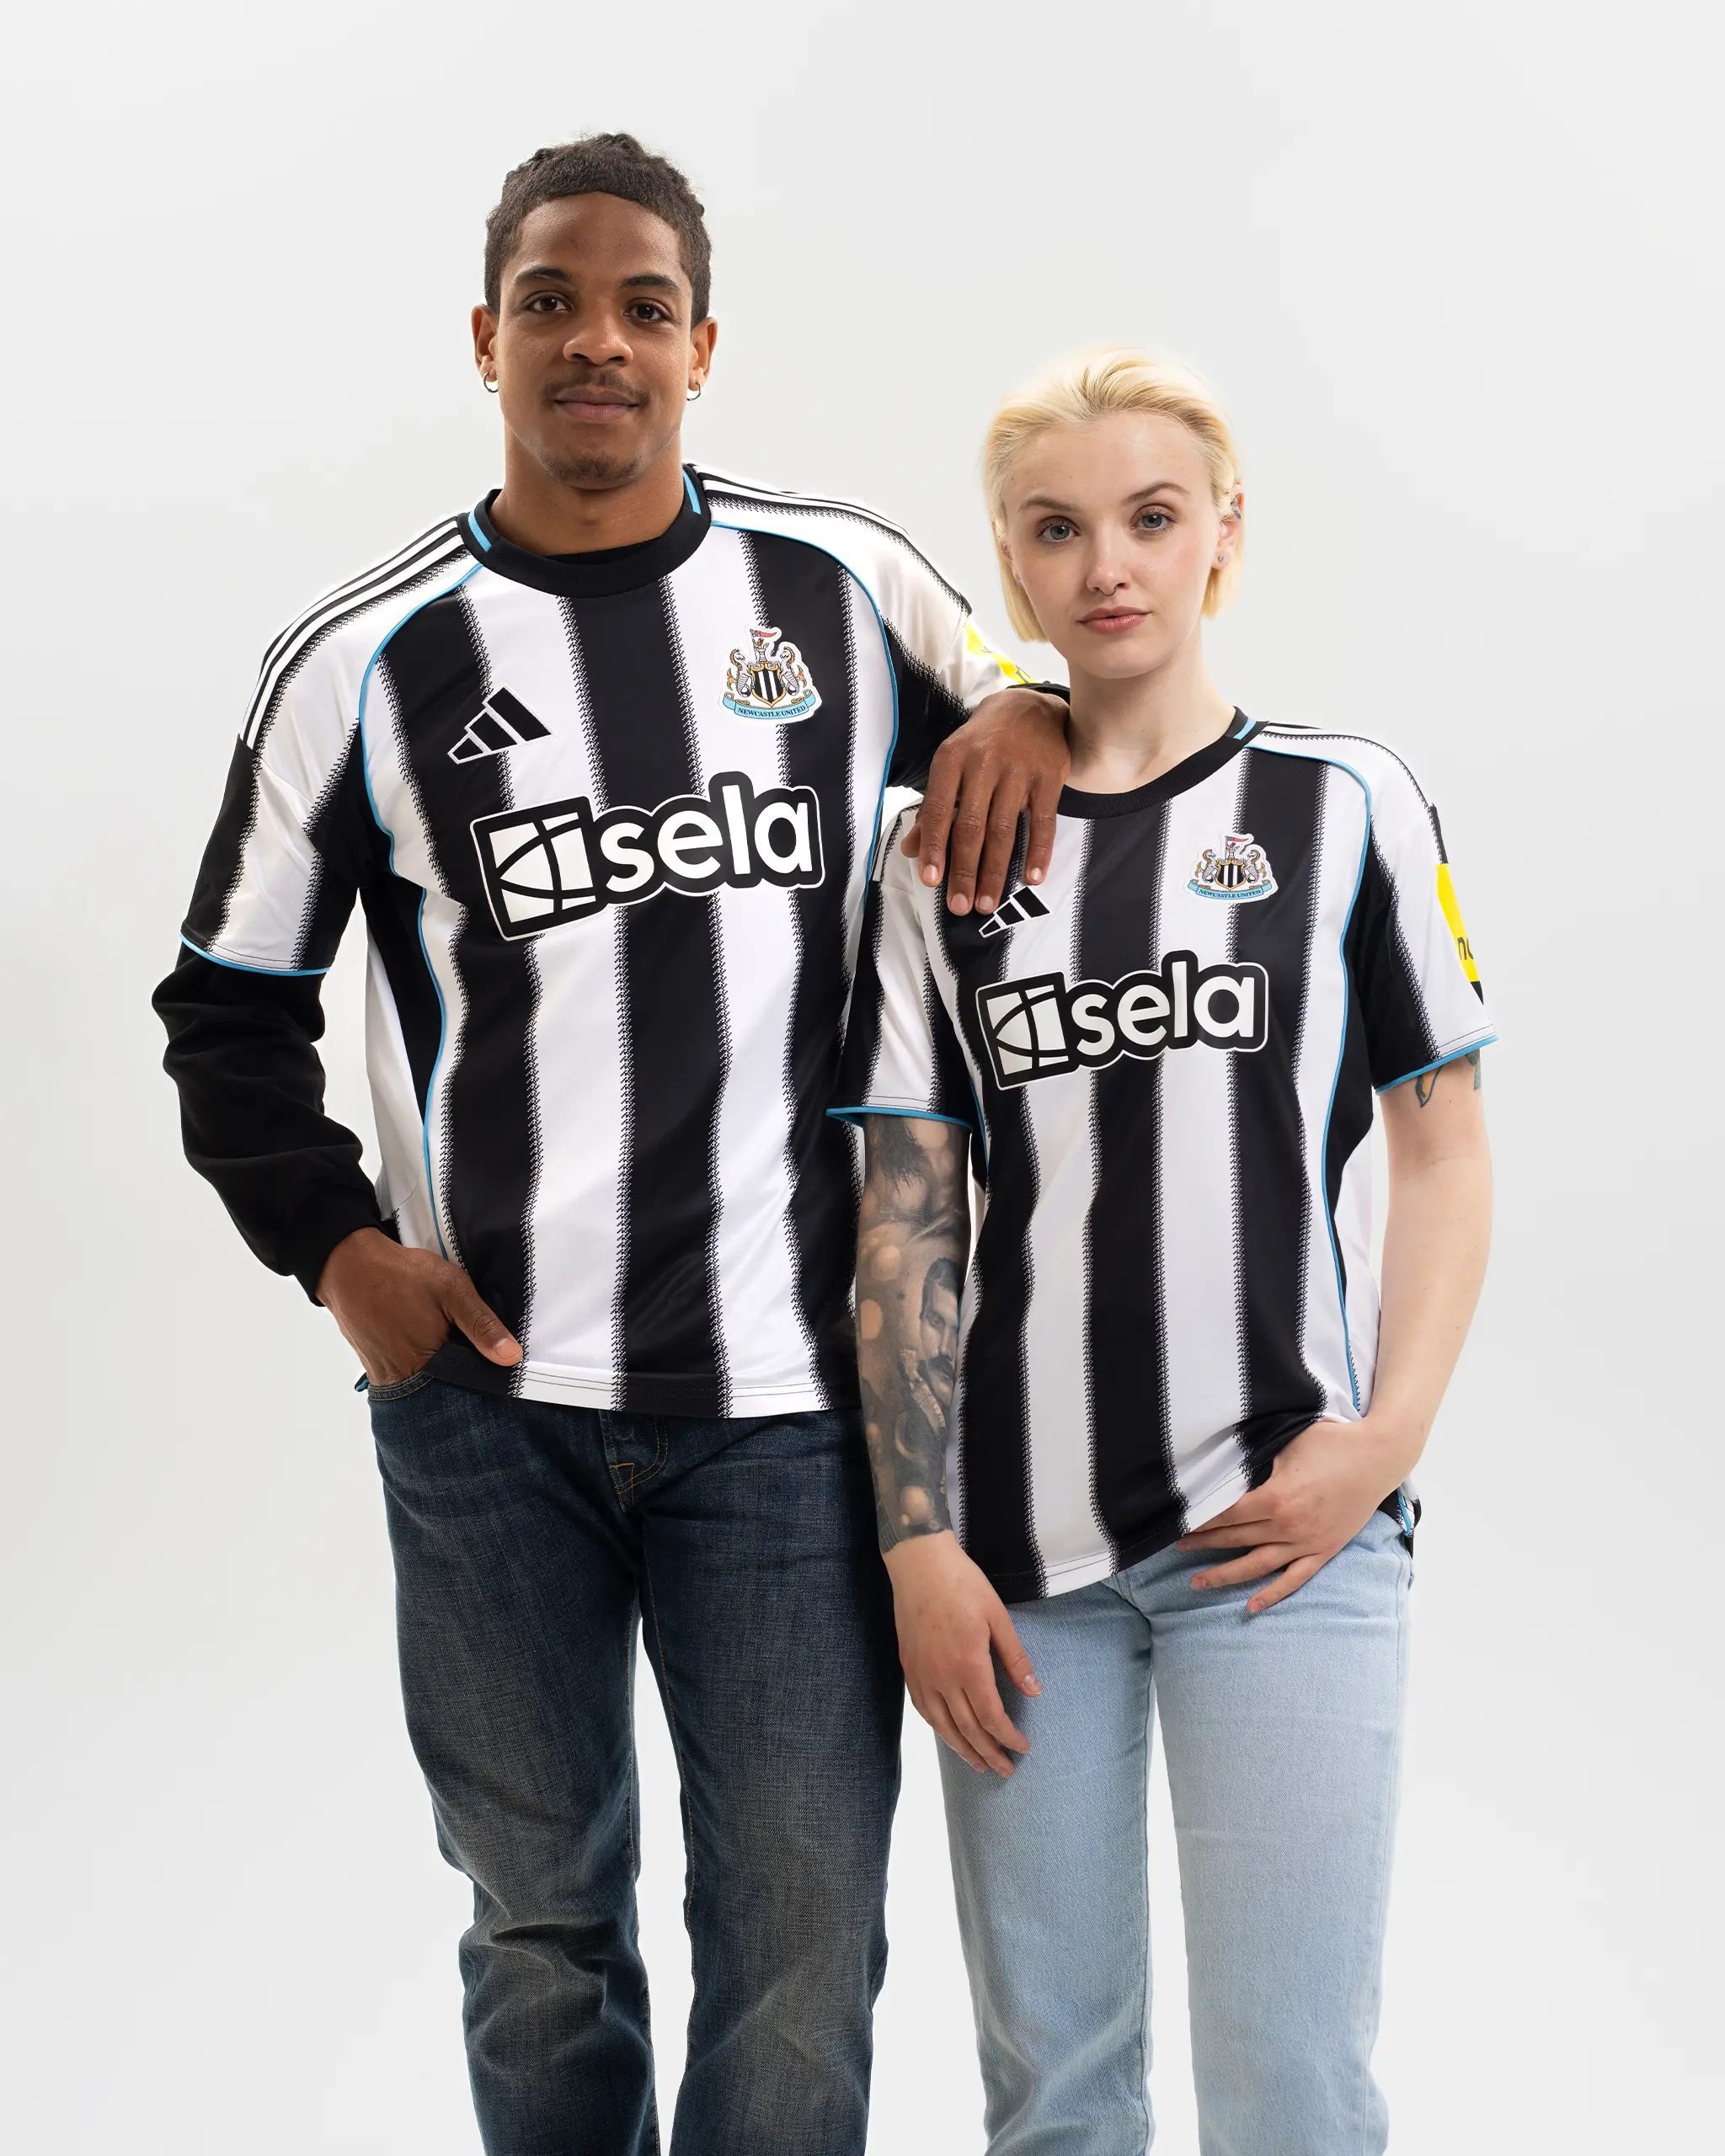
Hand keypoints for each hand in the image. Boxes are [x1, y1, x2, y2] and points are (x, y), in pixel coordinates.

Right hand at [316, 1227, 522, 1386]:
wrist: (349, 1266)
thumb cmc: (403, 1275)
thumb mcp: (452, 1290)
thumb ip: (482, 1325)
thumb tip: (512, 1358)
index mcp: (428, 1365)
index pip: (468, 1387)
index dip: (483, 1376)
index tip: (498, 1366)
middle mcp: (404, 1380)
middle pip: (444, 1391)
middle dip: (461, 1377)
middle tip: (470, 1352)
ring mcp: (386, 1377)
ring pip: (424, 1386)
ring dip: (440, 1374)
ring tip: (450, 1347)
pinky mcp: (374, 1368)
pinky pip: (404, 1379)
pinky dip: (419, 1369)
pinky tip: (427, 1347)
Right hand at [884, 1531, 1039, 1775]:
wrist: (919, 1564)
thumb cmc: (963, 1584)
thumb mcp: (997, 1616)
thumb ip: (1014, 1657)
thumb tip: (1034, 1691)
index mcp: (968, 1665)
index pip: (990, 1717)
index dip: (1007, 1737)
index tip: (1022, 1749)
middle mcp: (942, 1677)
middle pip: (967, 1729)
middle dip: (988, 1753)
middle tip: (1004, 1770)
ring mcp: (922, 1674)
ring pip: (942, 1725)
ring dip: (962, 1749)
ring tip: (978, 1764)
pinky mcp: (909, 1667)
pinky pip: (924, 1709)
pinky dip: (938, 1727)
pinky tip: (948, 1733)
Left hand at [901, 687, 1068, 915]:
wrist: (1029, 708)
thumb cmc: (982, 744)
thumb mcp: (951, 765)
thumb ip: (932, 809)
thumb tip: (912, 851)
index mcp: (951, 760)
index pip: (939, 810)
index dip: (934, 847)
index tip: (931, 880)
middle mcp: (984, 763)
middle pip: (972, 826)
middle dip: (964, 870)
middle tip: (960, 906)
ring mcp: (1018, 770)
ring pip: (1005, 829)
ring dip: (995, 871)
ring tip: (987, 903)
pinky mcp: (1049, 776)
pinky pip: (1043, 821)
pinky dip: (1038, 852)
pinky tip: (1031, 878)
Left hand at [1177, 1415, 1420, 1612]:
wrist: (1378, 1457)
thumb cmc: (1332, 1442)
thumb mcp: (1287, 1441)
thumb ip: (1257, 1457)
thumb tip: (1225, 1461)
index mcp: (1276, 1498)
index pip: (1227, 1515)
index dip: (1201, 1521)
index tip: (1178, 1524)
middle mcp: (1289, 1527)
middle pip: (1237, 1540)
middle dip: (1204, 1544)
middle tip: (1176, 1548)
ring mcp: (1308, 1543)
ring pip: (1258, 1566)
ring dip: (1226, 1575)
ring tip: (1197, 1583)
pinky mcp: (1324, 1550)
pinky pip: (1294, 1579)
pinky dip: (1272, 1594)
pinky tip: (1251, 1606)